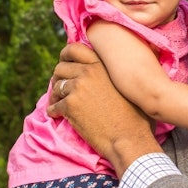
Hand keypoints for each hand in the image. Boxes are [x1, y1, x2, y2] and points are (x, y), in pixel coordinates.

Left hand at [49, 45, 160, 176]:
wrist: (129, 139)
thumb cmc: (135, 118)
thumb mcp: (127, 87)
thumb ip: (114, 75)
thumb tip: (107, 76)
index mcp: (102, 65)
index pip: (75, 49)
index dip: (66, 55)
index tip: (64, 63)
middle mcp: (88, 72)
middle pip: (60, 68)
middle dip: (58, 77)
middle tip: (60, 88)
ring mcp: (78, 88)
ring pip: (56, 86)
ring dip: (55, 95)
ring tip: (58, 104)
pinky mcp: (70, 106)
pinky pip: (53, 106)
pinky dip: (53, 111)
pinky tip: (57, 116)